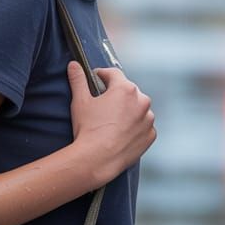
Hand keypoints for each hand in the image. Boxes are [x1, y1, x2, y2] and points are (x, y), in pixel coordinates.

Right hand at [66, 61, 155, 184]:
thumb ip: (78, 80)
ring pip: (138, 108)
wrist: (97, 159)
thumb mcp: (80, 101)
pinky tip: (121, 133)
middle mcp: (142, 101)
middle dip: (116, 94)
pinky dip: (135, 127)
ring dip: (129, 110)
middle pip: (128, 90)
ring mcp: (148, 119)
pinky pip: (143, 126)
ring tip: (113, 121)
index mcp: (125, 88)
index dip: (102, 75)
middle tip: (103, 104)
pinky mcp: (150, 135)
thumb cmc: (88, 129)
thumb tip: (73, 64)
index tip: (96, 79)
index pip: (113, 74)